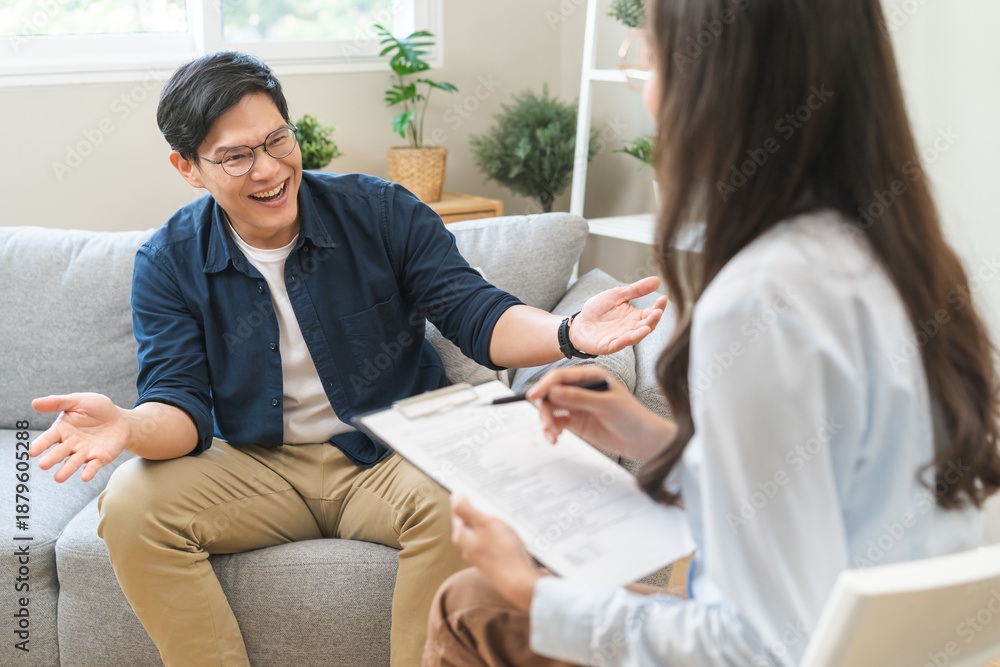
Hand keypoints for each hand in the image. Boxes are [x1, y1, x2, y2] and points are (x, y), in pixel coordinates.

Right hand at [29, 393, 129, 482]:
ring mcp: (85, 452)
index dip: (40, 444)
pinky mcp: (99, 458)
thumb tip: (34, 403)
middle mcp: (71, 444)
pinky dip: (89, 472)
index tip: (32, 452)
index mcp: (62, 430)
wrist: (120, 418)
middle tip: (43, 465)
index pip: (48, 438)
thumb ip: (57, 402)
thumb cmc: (96, 408)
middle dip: (51, 459)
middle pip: (59, 452)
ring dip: (67, 470)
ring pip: (74, 462)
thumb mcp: (78, 401)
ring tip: (59, 478)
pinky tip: (85, 477)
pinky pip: (93, 466)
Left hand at [450, 494, 543, 610]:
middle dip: (480, 511)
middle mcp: (467, 548)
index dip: (465, 499)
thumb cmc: (504, 552)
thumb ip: (468, 510)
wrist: (520, 583)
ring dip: (491, 523)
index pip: (457, 512)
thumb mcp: (486, 524)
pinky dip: (499, 535)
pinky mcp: (492, 562)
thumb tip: (455, 496)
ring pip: (482, 532)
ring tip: (504, 515)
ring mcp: (479, 556)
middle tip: (492, 498)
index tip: (475, 488)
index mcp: (461, 537)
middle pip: (470, 522)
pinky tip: (510, 534)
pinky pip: (492, 542)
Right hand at [527, 366, 674, 459]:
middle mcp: (581, 388)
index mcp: (590, 376)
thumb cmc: (632, 416)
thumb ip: (579, 398)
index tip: (533, 396)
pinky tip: (555, 438)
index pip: (561, 377)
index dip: (545, 385)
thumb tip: (553, 392)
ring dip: (547, 421)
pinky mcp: (577, 421)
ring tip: (552, 435)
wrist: (644, 441)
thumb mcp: (606, 404)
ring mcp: (578, 405)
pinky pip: (557, 422)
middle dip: (545, 409)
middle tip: (546, 424)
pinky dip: (552, 430)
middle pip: (552, 393)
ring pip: (552, 409)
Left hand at [569, 276, 666, 354]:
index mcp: (635, 317)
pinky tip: (626, 338)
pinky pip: (617, 345)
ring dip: (641, 333)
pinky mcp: (608, 345)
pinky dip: (622, 342)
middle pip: (646, 326)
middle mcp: (631, 328)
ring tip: (647, 327)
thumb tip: (657, 280)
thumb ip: (636, 290)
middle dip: (653, 320)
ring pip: (634, 337)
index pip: (651, 312)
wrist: (580, 323)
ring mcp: (621, 338)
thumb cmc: (599, 309)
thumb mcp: (617, 295)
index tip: (664, 298)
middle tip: (658, 311)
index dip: (659, 306)